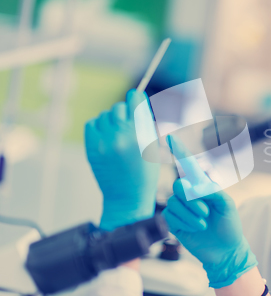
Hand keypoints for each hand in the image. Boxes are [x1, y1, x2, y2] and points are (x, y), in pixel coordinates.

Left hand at [85, 89, 159, 230]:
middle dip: (125, 110)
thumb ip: (146, 123)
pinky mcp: (92, 148)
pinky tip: (106, 134)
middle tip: (128, 120)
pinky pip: (92, 124)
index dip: (136, 97)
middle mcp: (120, 136)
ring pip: (105, 115)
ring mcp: (103, 142)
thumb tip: (138, 99)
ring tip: (118, 131)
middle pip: (119, 107)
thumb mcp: (153, 146)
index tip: (136, 97)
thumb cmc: (145, 173)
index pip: (134, 101)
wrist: (127, 197)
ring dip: (112, 119)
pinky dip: (99, 125)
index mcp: (140, 135)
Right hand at [163, 135, 256, 287]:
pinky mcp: (174, 223)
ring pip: (175, 202)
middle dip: (192, 200)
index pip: (189, 166)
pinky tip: (196, 229)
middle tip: (206, 211)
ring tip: (204, 223)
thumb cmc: (230, 226)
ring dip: (191, 214)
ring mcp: (181, 209)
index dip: (180, 151)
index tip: (171, 137)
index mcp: (203, 187)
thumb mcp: (227, 205)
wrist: (226, 251)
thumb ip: (213, 191)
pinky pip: (170, 216)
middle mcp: (189, 196)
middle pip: (179, 185)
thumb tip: (193, 187)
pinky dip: (185, 222)